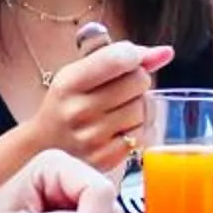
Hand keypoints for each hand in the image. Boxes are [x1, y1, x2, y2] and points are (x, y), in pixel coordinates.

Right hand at [25, 38, 175, 172]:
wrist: (44, 146)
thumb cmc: (69, 102)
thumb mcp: (82, 72)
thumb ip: (122, 57)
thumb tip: (167, 52)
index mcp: (68, 83)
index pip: (119, 59)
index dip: (134, 56)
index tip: (129, 60)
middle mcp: (78, 111)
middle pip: (138, 82)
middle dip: (138, 80)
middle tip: (124, 86)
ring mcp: (92, 138)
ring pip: (143, 109)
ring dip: (139, 105)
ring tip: (120, 108)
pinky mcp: (104, 159)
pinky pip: (142, 135)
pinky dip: (137, 129)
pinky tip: (121, 127)